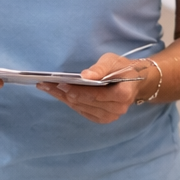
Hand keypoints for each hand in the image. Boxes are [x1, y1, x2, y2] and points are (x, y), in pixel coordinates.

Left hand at [36, 52, 157, 122]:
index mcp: (123, 94)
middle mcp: (117, 109)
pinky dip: (70, 103)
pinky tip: (58, 94)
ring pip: (81, 108)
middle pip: (86, 102)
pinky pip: (82, 111)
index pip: (97, 95)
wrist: (132, 81)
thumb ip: (101, 68)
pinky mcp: (102, 119)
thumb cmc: (122, 68)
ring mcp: (110, 116)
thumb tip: (85, 76)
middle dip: (65, 93)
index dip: (78, 90)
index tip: (61, 83)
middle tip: (47, 84)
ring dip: (63, 98)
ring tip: (47, 88)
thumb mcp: (113, 61)